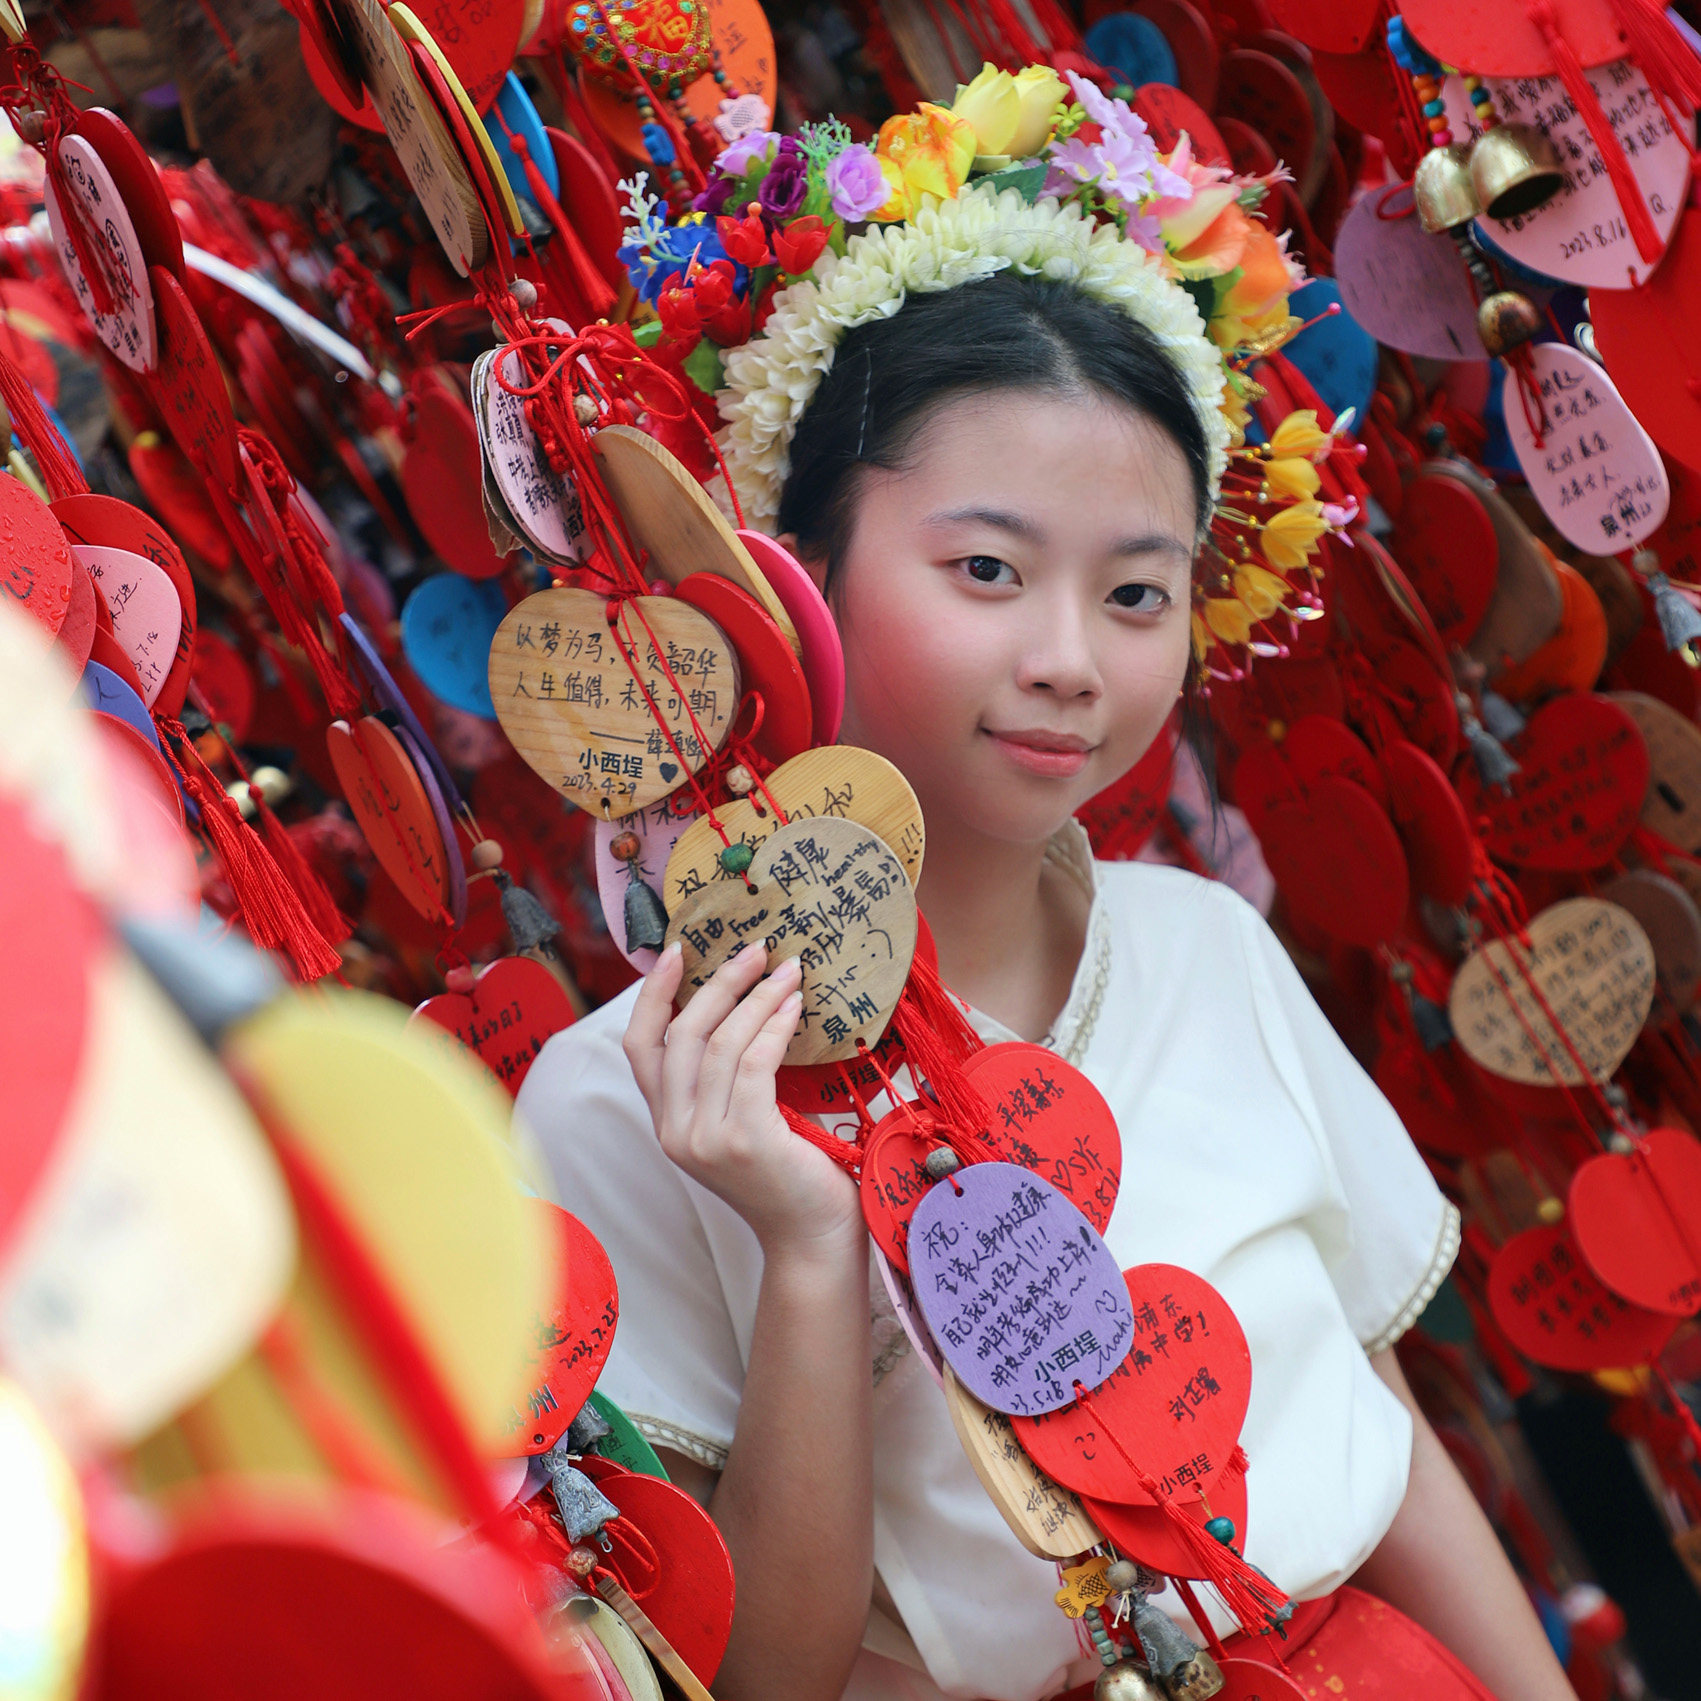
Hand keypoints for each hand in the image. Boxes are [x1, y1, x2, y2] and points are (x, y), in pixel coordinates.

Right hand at [624, 942, 862, 1252]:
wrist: (812, 1238)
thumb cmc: (789, 1174)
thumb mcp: (741, 1123)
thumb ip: (726, 1081)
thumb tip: (744, 1003)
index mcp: (668, 1124)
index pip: (639, 1048)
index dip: (653, 995)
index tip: (677, 950)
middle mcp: (675, 1132)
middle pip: (681, 1035)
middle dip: (718, 983)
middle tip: (756, 950)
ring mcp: (706, 1139)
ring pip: (719, 1044)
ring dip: (756, 999)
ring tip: (789, 973)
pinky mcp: (744, 1140)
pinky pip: (753, 1065)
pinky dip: (774, 1028)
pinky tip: (795, 1009)